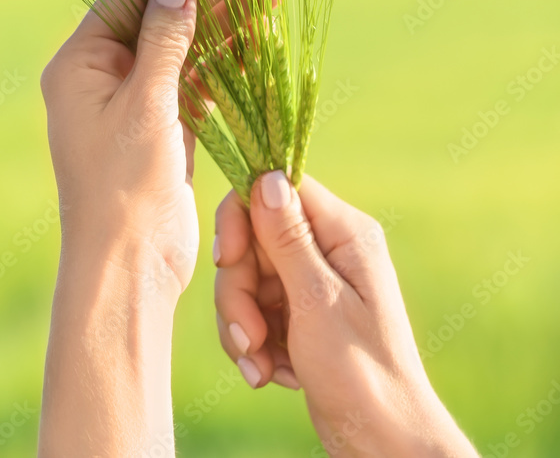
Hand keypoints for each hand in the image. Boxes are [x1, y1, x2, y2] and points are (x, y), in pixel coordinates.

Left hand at [38, 0, 278, 456]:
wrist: (128, 264)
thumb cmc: (122, 186)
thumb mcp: (143, 103)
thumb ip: (162, 38)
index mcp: (80, 63)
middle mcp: (104, 76)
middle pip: (162, 12)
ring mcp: (136, 101)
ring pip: (186, 46)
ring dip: (228, 17)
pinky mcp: (165, 128)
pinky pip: (197, 81)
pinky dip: (227, 59)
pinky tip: (260, 32)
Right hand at [214, 172, 476, 455]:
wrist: (380, 439)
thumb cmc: (361, 372)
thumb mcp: (317, 301)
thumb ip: (289, 238)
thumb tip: (266, 176)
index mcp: (344, 234)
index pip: (275, 191)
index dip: (240, 220)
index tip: (227, 260)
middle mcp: (328, 249)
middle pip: (252, 241)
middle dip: (238, 293)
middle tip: (247, 338)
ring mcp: (311, 283)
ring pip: (246, 279)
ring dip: (242, 326)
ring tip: (260, 367)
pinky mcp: (299, 314)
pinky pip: (254, 310)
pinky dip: (254, 344)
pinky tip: (270, 373)